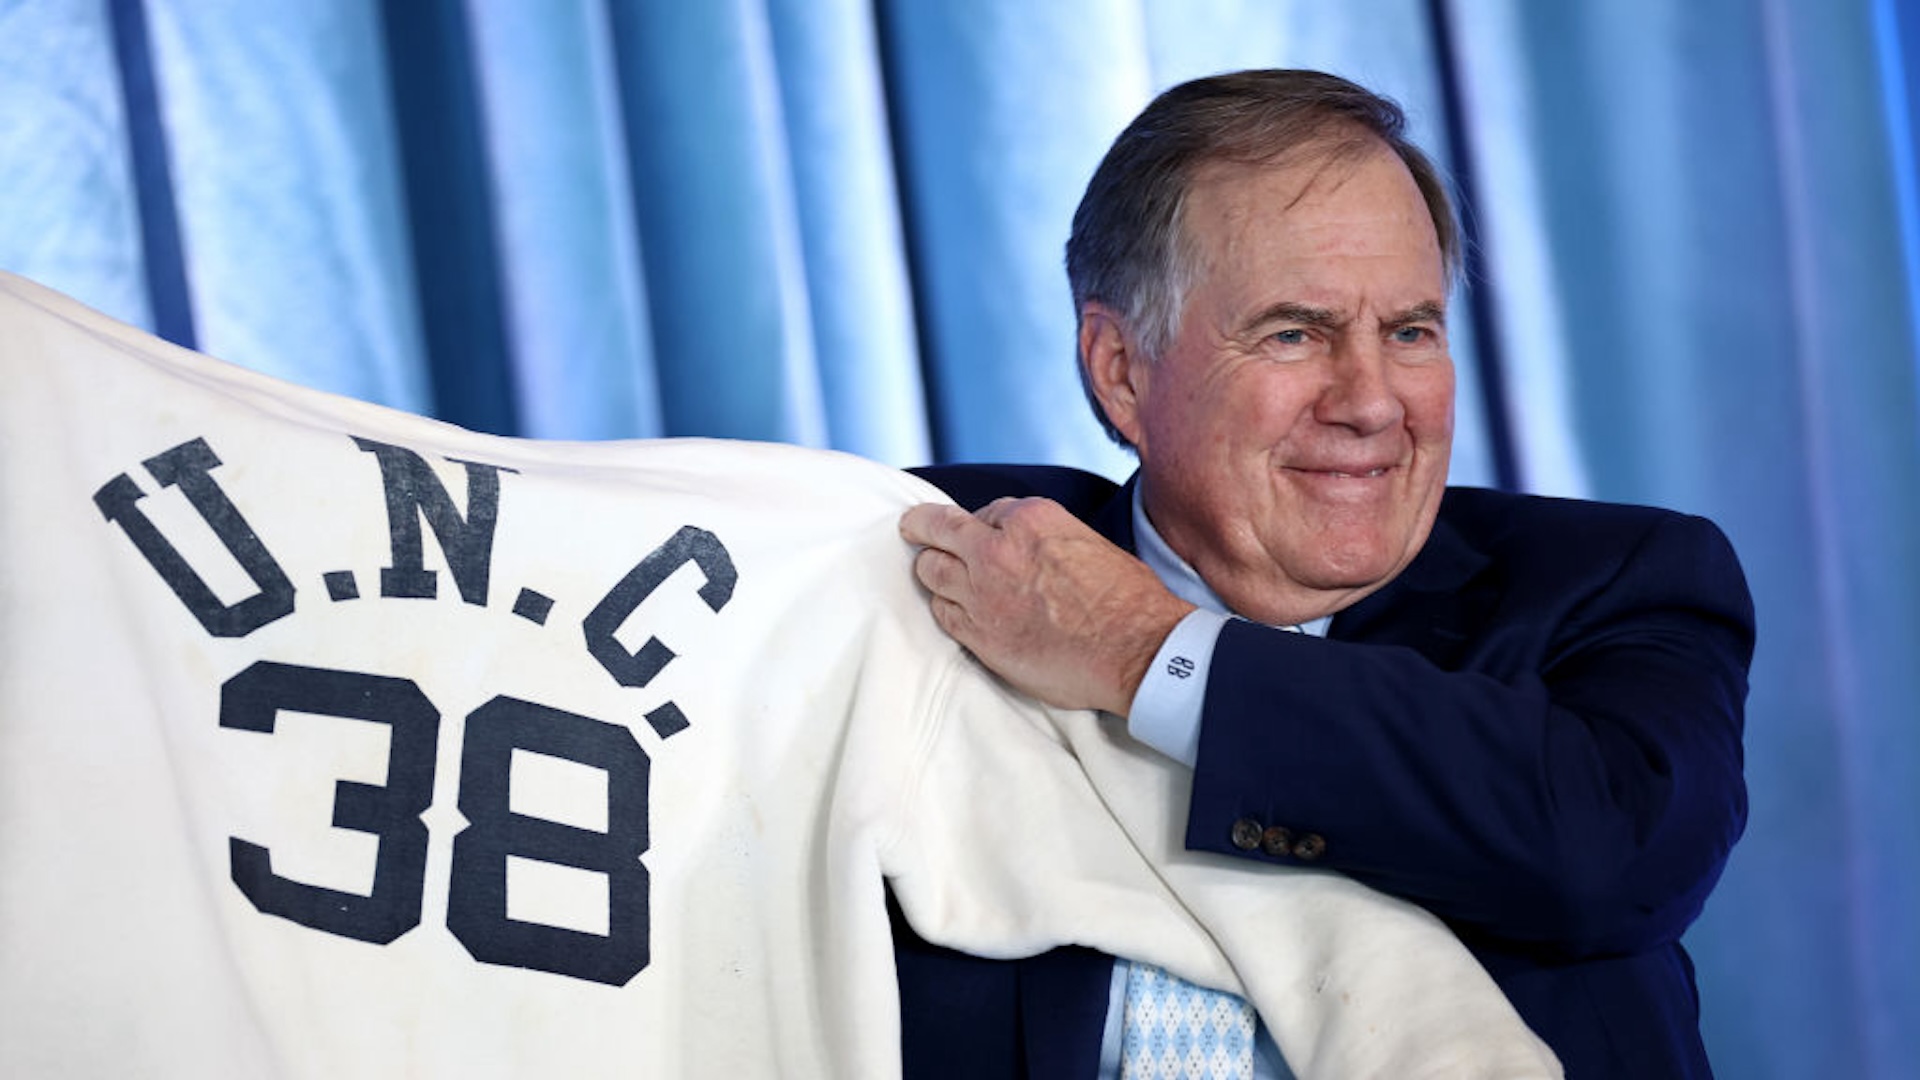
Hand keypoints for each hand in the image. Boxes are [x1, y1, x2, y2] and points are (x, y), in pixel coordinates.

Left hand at [899, 497, 1194, 715]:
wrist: (1134, 649)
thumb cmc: (1126, 599)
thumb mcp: (1088, 542)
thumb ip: (1046, 542)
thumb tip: (1032, 554)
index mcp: (1030, 518)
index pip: (983, 512)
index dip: (980, 525)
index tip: (976, 532)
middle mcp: (997, 549)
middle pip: (937, 530)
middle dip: (923, 528)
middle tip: (912, 528)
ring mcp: (982, 593)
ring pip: (931, 571)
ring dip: (932, 570)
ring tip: (931, 572)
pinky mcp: (979, 634)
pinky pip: (943, 613)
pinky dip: (945, 607)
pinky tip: (951, 609)